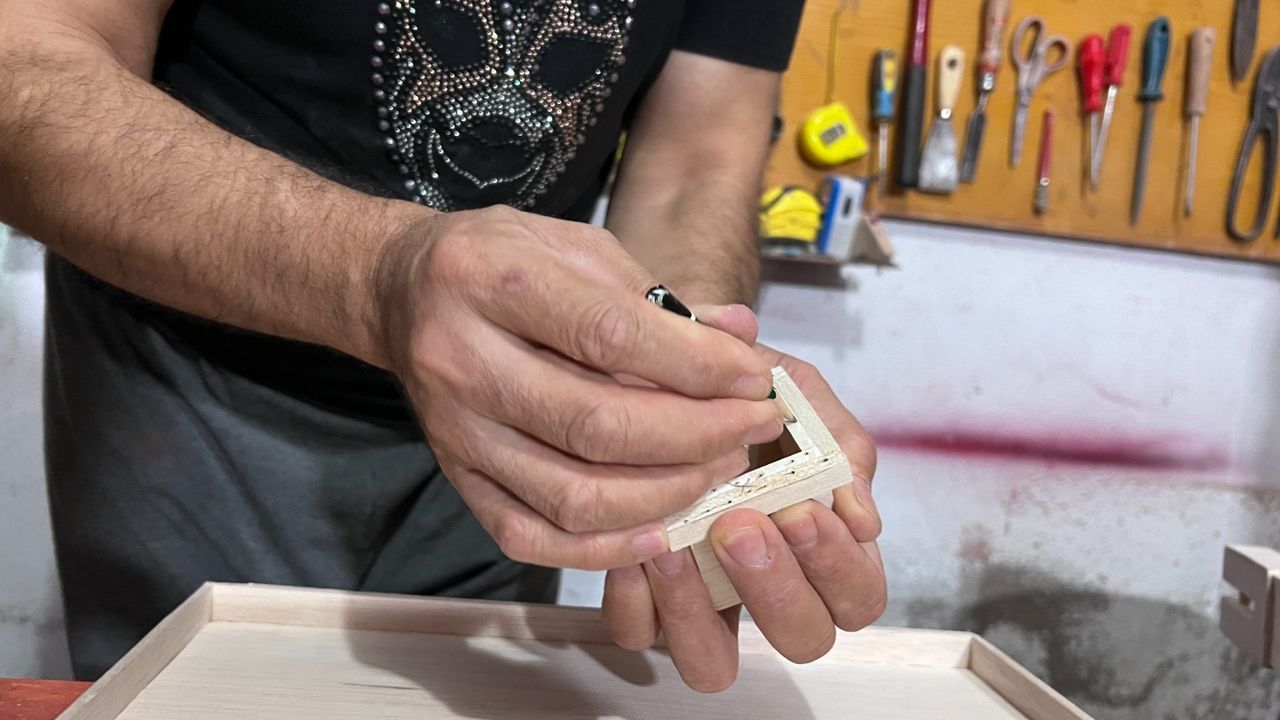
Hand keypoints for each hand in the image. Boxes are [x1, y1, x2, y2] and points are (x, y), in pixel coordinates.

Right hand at [376, 208, 783, 569]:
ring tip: (718, 469)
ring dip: (664, 493)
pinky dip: (601, 548)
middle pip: (596, 424)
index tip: (754, 378)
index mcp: (492, 279)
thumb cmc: (502, 261)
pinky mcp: (455, 477)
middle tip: (752, 427)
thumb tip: (741, 339)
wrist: (401, 291)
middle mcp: (462, 359)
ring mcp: (455, 430)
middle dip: (697, 435)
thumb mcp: (575, 246)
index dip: (696, 365)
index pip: (609, 335)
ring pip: (570, 494)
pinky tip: (657, 530)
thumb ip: (654, 294)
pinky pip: (529, 536)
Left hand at [602, 305, 884, 690]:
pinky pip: (640, 633)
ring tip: (676, 543)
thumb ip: (838, 442)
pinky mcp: (644, 602)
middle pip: (803, 638)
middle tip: (740, 525)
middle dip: (776, 586)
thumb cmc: (738, 389)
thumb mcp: (797, 394)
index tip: (801, 509)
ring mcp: (706, 602)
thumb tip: (862, 513)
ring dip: (698, 609)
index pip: (858, 596)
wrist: (658, 367)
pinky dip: (635, 598)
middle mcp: (769, 587)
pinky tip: (633, 543)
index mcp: (821, 546)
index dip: (836, 566)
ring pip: (715, 664)